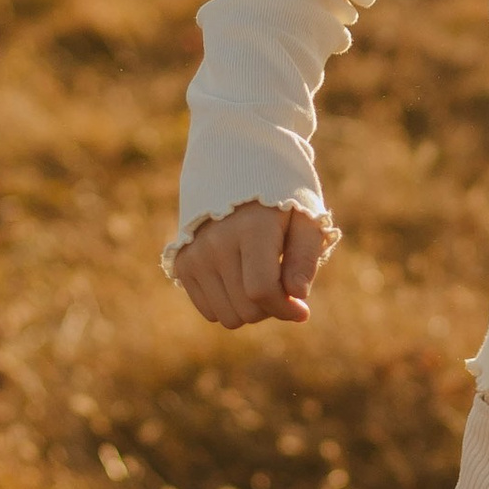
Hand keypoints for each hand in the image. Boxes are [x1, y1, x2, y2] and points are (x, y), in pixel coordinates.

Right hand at [170, 201, 331, 329]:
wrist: (237, 172)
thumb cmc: (280, 198)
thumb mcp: (305, 219)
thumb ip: (305, 257)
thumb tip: (297, 296)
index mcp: (251, 228)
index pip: (262, 290)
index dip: (286, 308)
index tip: (302, 309)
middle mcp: (216, 243)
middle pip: (246, 309)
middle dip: (271, 308)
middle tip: (282, 288)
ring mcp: (195, 254)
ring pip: (226, 317)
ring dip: (250, 309)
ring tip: (261, 283)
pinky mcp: (183, 264)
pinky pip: (209, 311)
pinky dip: (229, 305)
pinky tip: (241, 282)